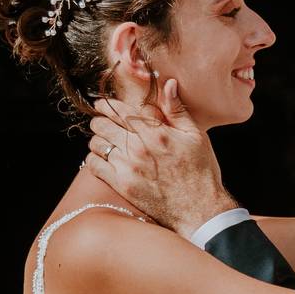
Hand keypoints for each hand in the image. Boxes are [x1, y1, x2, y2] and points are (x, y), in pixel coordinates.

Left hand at [83, 79, 238, 236]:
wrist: (199, 209)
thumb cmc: (201, 172)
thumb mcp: (196, 136)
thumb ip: (177, 110)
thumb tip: (167, 84)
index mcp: (157, 133)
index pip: (122, 110)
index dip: (108, 104)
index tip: (103, 103)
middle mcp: (139, 148)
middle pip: (104, 124)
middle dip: (100, 119)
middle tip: (100, 119)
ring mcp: (128, 167)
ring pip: (97, 143)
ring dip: (97, 138)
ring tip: (102, 139)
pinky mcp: (122, 185)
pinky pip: (94, 165)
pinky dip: (94, 158)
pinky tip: (102, 157)